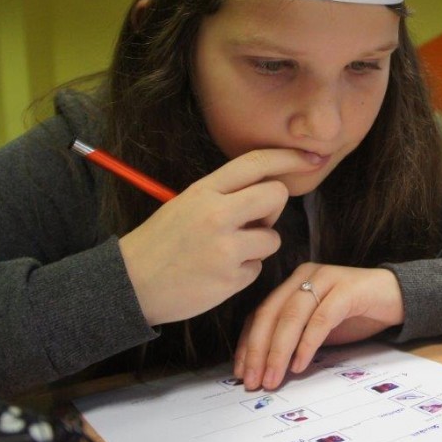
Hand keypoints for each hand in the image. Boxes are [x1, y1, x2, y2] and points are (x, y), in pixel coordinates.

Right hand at [118, 149, 320, 325]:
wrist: (129, 285)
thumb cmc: (160, 243)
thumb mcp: (186, 204)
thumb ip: (224, 195)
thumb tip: (268, 188)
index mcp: (204, 191)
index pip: (256, 163)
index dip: (289, 157)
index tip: (313, 158)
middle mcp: (216, 215)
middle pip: (276, 196)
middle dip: (273, 209)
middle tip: (253, 222)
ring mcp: (224, 249)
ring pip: (273, 239)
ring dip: (258, 246)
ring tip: (226, 252)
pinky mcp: (229, 280)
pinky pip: (258, 269)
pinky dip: (244, 272)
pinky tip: (217, 274)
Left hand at [233, 263, 404, 389]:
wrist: (398, 297)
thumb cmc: (356, 314)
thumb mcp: (318, 327)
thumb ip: (295, 338)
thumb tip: (266, 369)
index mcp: (293, 283)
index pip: (261, 313)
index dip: (247, 344)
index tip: (242, 373)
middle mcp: (305, 276)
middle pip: (271, 314)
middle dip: (258, 351)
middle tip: (253, 381)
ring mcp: (326, 279)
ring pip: (292, 316)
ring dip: (278, 351)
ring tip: (273, 378)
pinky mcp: (347, 289)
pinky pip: (321, 318)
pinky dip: (307, 343)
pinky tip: (300, 364)